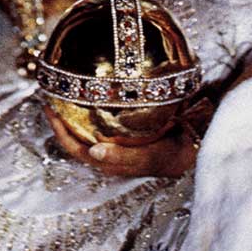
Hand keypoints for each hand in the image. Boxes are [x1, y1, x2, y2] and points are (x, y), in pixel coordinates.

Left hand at [43, 102, 197, 178]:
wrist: (203, 142)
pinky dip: (94, 105)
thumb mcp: (156, 156)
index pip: (78, 150)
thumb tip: (94, 152)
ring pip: (89, 128)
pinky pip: (104, 118)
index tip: (48, 107)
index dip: (60, 132)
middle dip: (62, 118)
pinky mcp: (129, 130)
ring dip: (75, 111)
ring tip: (65, 86)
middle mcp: (113, 154)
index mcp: (114, 163)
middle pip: (79, 138)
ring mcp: (120, 142)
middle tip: (50, 91)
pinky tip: (93, 87)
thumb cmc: (179, 152)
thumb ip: (127, 157)